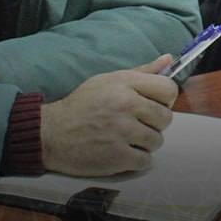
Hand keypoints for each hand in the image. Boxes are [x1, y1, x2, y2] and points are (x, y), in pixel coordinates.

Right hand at [40, 55, 176, 176]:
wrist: (51, 133)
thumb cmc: (81, 105)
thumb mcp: (108, 80)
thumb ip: (142, 71)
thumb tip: (168, 60)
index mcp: (125, 85)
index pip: (169, 89)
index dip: (165, 99)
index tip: (153, 105)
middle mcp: (126, 106)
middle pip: (166, 118)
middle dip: (155, 123)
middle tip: (138, 124)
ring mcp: (122, 132)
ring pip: (157, 141)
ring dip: (146, 143)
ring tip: (128, 139)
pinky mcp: (117, 157)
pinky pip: (146, 161)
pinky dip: (137, 160)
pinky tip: (124, 153)